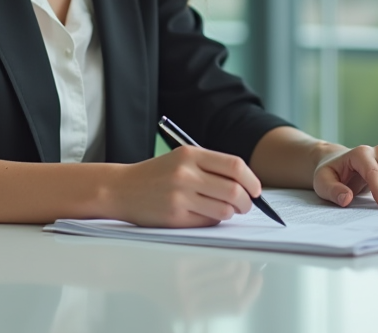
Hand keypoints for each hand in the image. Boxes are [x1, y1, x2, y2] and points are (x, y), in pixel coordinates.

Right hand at [109, 147, 261, 226]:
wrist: (121, 189)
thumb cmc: (156, 175)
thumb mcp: (181, 159)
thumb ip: (211, 167)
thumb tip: (247, 186)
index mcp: (190, 154)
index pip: (235, 166)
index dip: (252, 180)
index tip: (256, 189)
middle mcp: (186, 173)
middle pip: (234, 190)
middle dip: (247, 202)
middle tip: (246, 205)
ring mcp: (180, 196)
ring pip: (224, 210)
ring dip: (231, 213)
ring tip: (225, 210)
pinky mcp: (174, 216)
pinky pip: (207, 222)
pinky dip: (213, 221)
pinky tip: (204, 215)